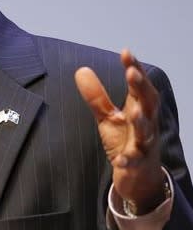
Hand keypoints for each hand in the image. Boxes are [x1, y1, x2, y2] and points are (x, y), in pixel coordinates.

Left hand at [75, 50, 166, 214]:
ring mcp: (143, 144)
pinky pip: (133, 161)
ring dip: (141, 122)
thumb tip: (81, 69)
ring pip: (146, 132)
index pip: (138, 86)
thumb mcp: (108, 117)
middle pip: (147, 103)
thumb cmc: (126, 141)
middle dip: (141, 88)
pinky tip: (120, 159)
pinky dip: (128, 159)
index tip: (126, 52)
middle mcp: (145, 124)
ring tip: (134, 112)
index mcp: (138, 109)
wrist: (139, 177)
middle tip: (132, 72)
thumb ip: (96, 96)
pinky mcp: (137, 164)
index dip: (134, 69)